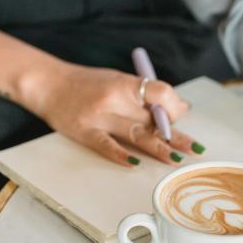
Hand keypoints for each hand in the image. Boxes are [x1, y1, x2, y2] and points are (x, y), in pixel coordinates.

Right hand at [29, 61, 199, 166]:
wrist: (47, 83)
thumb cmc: (85, 83)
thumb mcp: (115, 79)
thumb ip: (143, 93)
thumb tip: (177, 108)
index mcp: (123, 82)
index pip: (158, 93)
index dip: (172, 107)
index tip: (178, 115)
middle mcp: (113, 98)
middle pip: (150, 118)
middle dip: (174, 134)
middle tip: (194, 147)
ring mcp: (98, 116)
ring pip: (134, 134)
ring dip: (158, 148)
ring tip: (176, 158)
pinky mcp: (84, 132)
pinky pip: (105, 145)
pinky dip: (120, 155)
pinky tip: (134, 163)